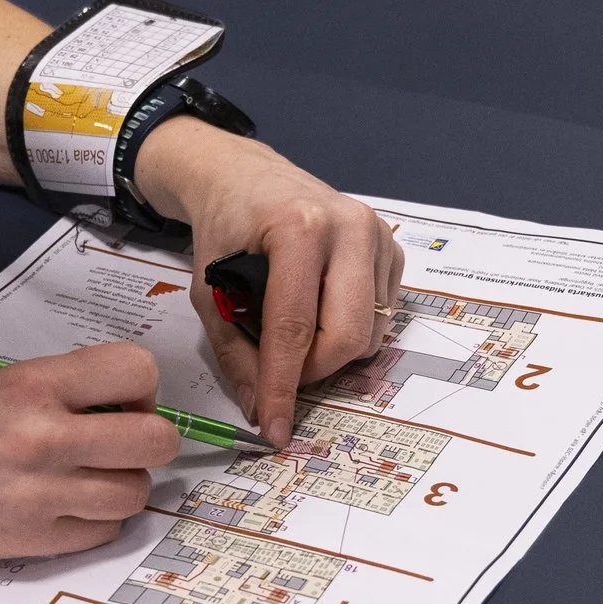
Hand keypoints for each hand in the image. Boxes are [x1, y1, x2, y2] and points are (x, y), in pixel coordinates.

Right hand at [0, 343, 181, 564]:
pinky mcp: (34, 541)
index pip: (134, 370)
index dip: (141, 387)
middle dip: (147, 439)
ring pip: (135, 493)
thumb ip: (53, 388)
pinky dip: (97, 521)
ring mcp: (41, 495)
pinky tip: (67, 506)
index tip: (122, 400)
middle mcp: (43, 438)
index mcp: (30, 386)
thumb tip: (116, 401)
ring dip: (123, 484)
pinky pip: (104, 532)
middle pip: (154, 440)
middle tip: (119, 441)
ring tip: (90, 478)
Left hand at [133, 120, 404, 445]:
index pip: (294, 328)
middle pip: (349, 336)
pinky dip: (351, 329)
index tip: (273, 427)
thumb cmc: (225, 228)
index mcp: (299, 228)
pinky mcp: (392, 247)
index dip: (282, 386)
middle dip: (314, 372)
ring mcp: (378, 234)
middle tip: (282, 373)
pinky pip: (383, 316)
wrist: (245, 176)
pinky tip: (322, 307)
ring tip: (296, 332)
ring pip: (370, 333)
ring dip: (331, 352)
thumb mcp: (210, 290)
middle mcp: (349, 226)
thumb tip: (259, 409)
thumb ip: (233, 352)